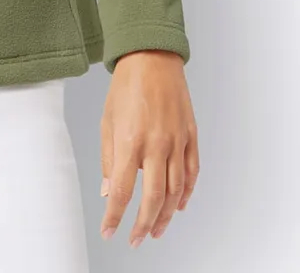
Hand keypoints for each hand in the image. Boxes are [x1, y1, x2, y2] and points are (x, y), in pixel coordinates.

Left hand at [99, 49, 198, 246]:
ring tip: (156, 229)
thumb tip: (109, 192)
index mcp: (131, 141)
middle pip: (153, 198)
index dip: (116, 216)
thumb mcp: (107, 120)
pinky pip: (192, 173)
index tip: (110, 232)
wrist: (151, 59)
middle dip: (144, 224)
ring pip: (176, 190)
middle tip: (137, 239)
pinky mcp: (191, 136)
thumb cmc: (125, 87)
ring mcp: (177, 141)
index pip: (123, 190)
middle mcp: (156, 144)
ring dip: (166, 215)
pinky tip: (178, 206)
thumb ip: (110, 159)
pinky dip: (186, 193)